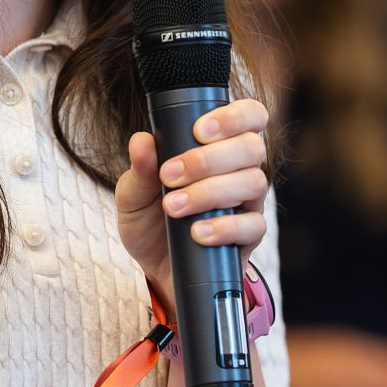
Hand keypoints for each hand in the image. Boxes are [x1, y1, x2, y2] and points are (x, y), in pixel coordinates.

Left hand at [114, 99, 271, 319]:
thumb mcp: (133, 195)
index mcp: (218, 148)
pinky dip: (223, 227)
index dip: (233, 116)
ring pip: (253, 183)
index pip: (249, 116)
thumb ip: (139, 170)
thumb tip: (141, 141)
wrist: (156, 270)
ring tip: (173, 207)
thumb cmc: (150, 222)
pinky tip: (197, 232)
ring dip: (210, 192)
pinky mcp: (249, 237)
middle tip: (170, 175)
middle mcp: (240, 170)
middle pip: (252, 148)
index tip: (198, 130)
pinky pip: (253, 225)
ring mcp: (248, 203)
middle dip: (209, 158)